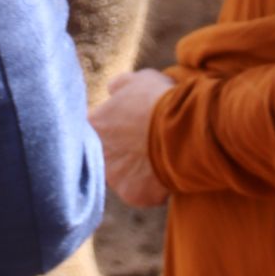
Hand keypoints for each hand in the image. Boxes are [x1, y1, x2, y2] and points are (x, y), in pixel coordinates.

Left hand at [91, 68, 170, 209]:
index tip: (132, 125)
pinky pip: (141, 192)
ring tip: (161, 156)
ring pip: (123, 175)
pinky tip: (167, 171)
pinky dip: (152, 186)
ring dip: (137, 169)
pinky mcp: (132, 195)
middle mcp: (96, 154)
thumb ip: (120, 86)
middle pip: (107, 155)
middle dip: (124, 151)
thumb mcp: (139, 80)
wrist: (181, 129)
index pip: (97, 129)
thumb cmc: (159, 100)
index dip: (116, 127)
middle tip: (147, 142)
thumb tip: (112, 91)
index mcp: (93, 125)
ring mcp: (113, 177)